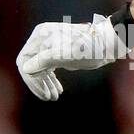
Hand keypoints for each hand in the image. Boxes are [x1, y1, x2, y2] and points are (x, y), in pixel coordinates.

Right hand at [16, 15, 130, 100]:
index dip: (31, 79)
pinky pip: (47, 67)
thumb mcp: (68, 55)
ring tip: (54, 97)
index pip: (25, 60)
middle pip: (31, 65)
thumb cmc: (90, 48)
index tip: (43, 93)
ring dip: (45, 83)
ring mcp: (49, 45)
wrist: (107, 44)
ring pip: (39, 68)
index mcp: (41, 36)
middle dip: (39, 83)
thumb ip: (45, 60)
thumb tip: (25, 69)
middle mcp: (41, 39)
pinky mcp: (57, 52)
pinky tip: (57, 90)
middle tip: (49, 98)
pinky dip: (50, 79)